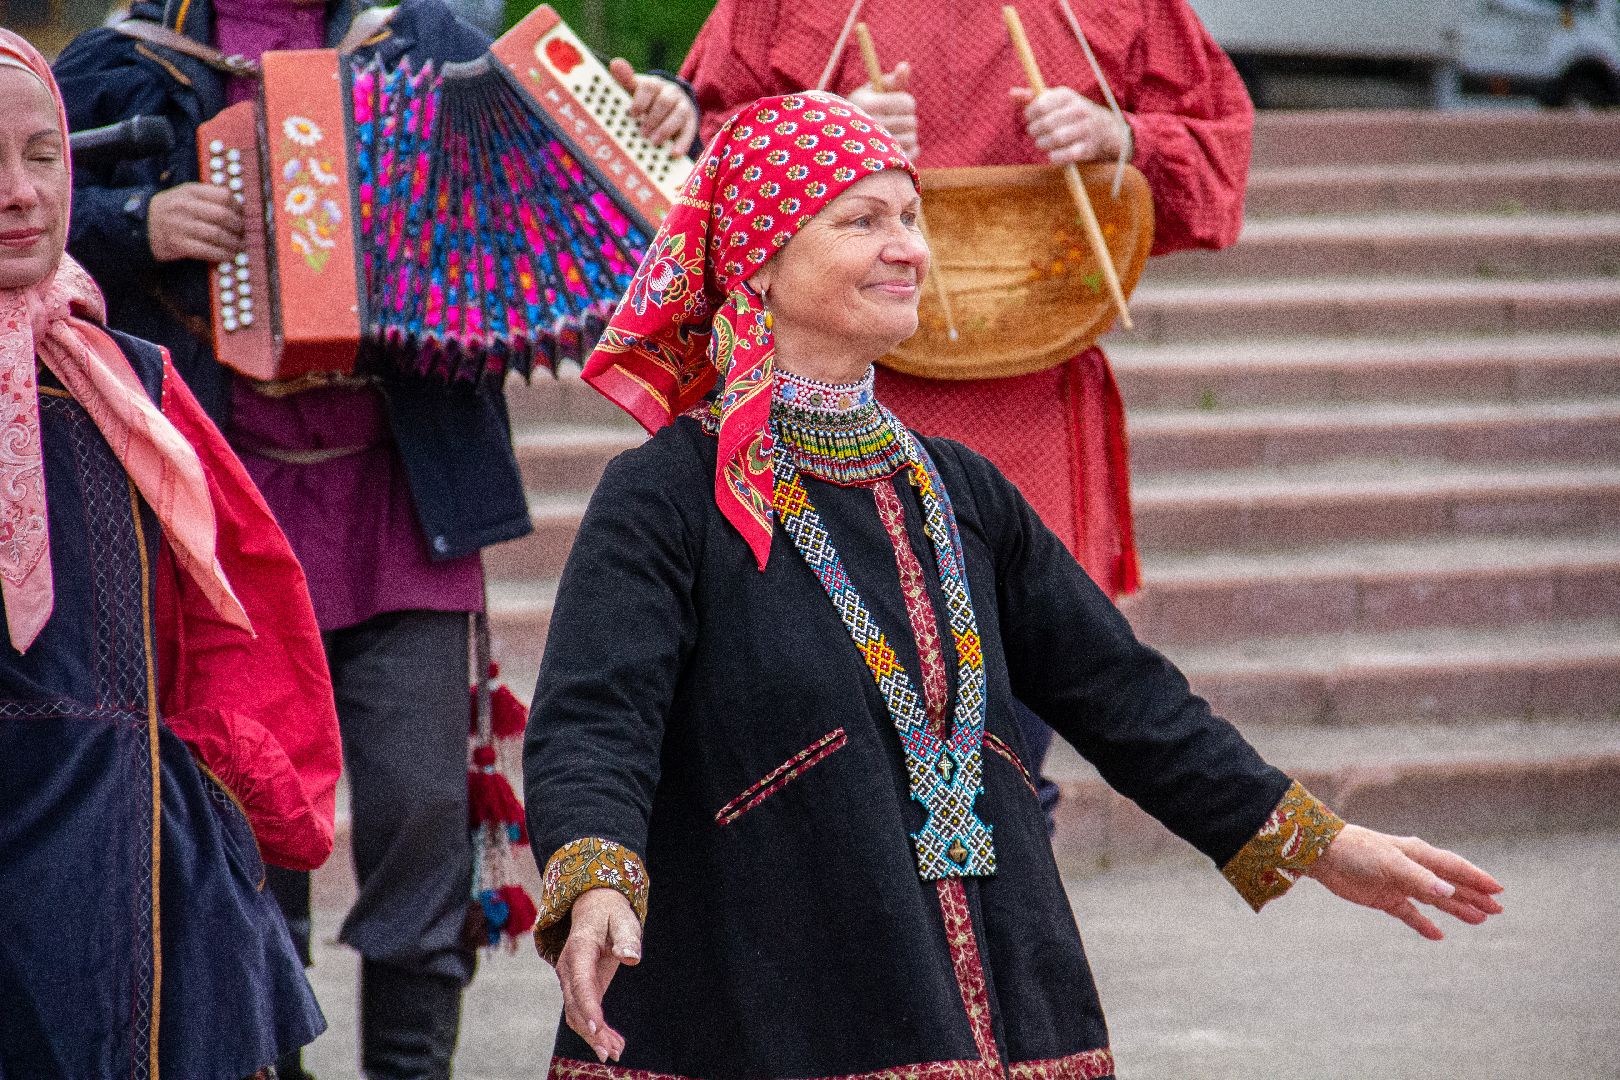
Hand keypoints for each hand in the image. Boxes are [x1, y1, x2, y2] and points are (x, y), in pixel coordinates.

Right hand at [147, 182, 243, 263]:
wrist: (142, 226)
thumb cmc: (172, 210)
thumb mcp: (186, 194)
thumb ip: (209, 196)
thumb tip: (240, 208)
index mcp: (190, 191)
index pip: (224, 195)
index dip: (239, 207)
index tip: (243, 215)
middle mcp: (185, 206)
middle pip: (223, 215)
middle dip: (239, 226)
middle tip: (244, 233)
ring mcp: (181, 225)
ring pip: (217, 234)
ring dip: (233, 243)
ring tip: (239, 246)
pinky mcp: (179, 244)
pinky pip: (207, 251)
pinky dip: (222, 254)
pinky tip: (228, 255)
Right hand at [556, 886, 641, 1062]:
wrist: (595, 908)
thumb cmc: (611, 913)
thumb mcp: (623, 919)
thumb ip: (627, 937)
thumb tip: (632, 958)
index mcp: (579, 950)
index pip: (581, 984)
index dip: (589, 1007)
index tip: (597, 1029)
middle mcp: (569, 969)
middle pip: (575, 1005)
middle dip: (592, 1031)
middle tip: (611, 1051)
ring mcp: (570, 980)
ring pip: (576, 1014)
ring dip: (594, 1036)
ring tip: (616, 1051)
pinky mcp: (579, 988)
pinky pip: (582, 1013)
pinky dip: (595, 1030)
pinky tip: (614, 1042)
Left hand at [609, 58, 698, 153]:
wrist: (669, 107)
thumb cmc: (645, 100)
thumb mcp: (634, 90)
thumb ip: (625, 79)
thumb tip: (615, 63)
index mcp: (655, 83)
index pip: (649, 86)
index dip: (640, 101)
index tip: (631, 114)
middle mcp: (671, 92)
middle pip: (664, 102)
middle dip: (653, 118)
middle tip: (642, 133)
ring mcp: (683, 106)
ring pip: (678, 114)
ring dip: (666, 129)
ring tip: (654, 143)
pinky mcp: (691, 121)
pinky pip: (689, 130)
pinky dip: (682, 142)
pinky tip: (674, 153)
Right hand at [847, 62, 918, 160]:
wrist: (838, 143)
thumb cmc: (861, 111)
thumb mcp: (871, 91)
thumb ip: (891, 80)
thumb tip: (905, 66)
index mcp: (867, 106)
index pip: (908, 103)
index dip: (905, 102)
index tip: (894, 104)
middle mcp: (870, 128)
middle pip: (912, 122)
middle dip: (906, 118)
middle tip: (892, 119)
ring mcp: (876, 151)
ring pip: (912, 138)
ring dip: (907, 134)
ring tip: (892, 133)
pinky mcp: (885, 166)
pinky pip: (912, 154)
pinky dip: (909, 149)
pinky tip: (895, 147)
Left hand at [1010, 85, 1124, 165]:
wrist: (1104, 129)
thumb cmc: (1070, 114)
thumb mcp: (1054, 101)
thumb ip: (1032, 98)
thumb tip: (1011, 93)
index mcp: (1067, 95)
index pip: (1041, 104)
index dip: (1030, 114)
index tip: (1029, 119)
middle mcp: (1079, 109)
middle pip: (1046, 123)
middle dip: (1035, 131)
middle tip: (1035, 133)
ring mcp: (1085, 128)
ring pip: (1055, 138)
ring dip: (1043, 144)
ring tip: (1042, 143)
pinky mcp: (1088, 147)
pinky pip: (1067, 155)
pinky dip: (1054, 157)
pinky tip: (1052, 154)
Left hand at [1306, 824, 1504, 939]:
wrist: (1322, 855)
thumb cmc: (1357, 851)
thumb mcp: (1390, 863)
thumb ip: (1419, 878)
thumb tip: (1449, 891)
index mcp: (1418, 854)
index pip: (1454, 867)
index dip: (1476, 878)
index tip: (1498, 890)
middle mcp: (1413, 869)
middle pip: (1450, 885)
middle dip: (1473, 896)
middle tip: (1497, 910)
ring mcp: (1400, 884)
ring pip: (1434, 899)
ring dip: (1456, 908)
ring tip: (1478, 920)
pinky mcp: (1384, 898)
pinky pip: (1410, 914)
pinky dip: (1423, 924)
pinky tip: (1438, 935)